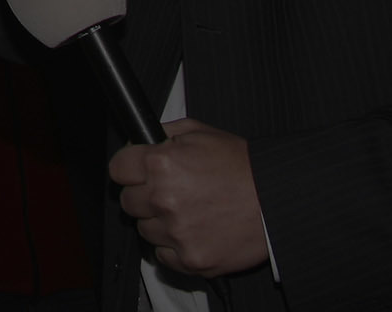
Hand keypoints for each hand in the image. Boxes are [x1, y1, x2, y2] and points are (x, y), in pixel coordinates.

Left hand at [109, 118, 267, 278]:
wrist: (274, 200)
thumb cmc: (241, 165)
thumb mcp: (200, 132)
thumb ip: (164, 133)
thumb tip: (140, 141)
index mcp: (162, 164)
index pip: (117, 169)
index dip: (128, 167)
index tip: (135, 170)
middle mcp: (164, 199)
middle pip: (127, 201)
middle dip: (142, 193)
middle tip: (167, 189)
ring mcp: (176, 233)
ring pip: (144, 230)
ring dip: (158, 221)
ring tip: (187, 209)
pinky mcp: (189, 260)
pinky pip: (162, 255)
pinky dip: (173, 245)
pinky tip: (193, 229)